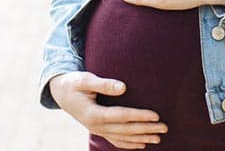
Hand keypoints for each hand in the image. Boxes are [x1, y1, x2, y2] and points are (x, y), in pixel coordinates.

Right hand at [49, 72, 167, 148]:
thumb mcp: (85, 80)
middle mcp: (95, 126)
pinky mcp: (99, 130)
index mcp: (93, 113)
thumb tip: (123, 87)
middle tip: (165, 127)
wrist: (60, 93)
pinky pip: (116, 140)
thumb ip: (104, 84)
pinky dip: (130, 143)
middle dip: (146, 129)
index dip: (139, 116)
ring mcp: (97, 130)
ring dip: (142, 138)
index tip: (156, 115)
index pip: (121, 116)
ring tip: (159, 138)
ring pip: (123, 138)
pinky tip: (142, 144)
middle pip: (125, 130)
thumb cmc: (74, 83)